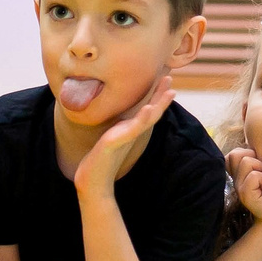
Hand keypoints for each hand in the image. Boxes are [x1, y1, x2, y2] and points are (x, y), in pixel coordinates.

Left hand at [74, 75, 174, 194]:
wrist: (91, 182)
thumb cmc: (98, 162)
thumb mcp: (107, 139)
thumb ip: (114, 130)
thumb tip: (114, 121)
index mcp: (129, 130)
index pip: (147, 110)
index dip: (156, 96)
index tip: (164, 81)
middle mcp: (131, 133)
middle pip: (152, 111)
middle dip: (161, 95)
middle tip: (170, 78)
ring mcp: (126, 137)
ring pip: (147, 119)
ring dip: (159, 104)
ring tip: (169, 91)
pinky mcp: (117, 142)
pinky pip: (133, 128)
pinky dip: (142, 118)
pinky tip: (149, 108)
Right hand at [229, 147, 261, 224]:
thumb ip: (256, 158)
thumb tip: (253, 147)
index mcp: (237, 173)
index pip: (235, 152)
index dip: (251, 156)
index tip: (261, 171)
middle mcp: (235, 180)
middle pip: (238, 154)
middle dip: (256, 161)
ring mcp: (238, 187)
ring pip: (246, 162)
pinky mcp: (246, 195)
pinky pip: (254, 176)